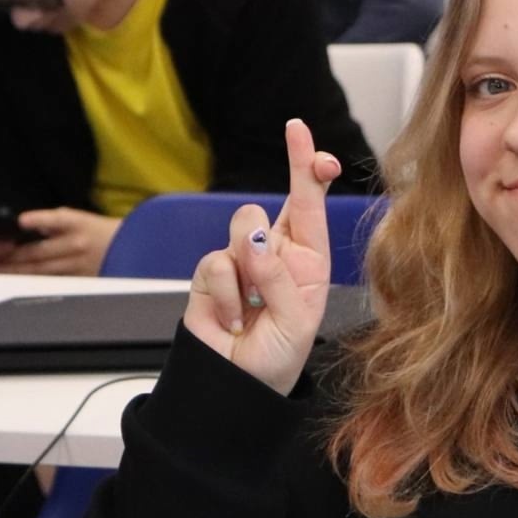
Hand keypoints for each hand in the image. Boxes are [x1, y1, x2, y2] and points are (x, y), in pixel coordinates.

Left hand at [0, 207, 122, 275]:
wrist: (134, 250)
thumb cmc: (103, 232)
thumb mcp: (80, 218)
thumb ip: (52, 222)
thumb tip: (23, 225)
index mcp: (77, 223)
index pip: (53, 220)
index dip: (36, 221)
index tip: (18, 222)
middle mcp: (77, 244)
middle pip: (38, 251)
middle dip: (11, 256)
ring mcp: (78, 264)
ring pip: (42, 269)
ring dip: (17, 271)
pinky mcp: (81, 279)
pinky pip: (52, 280)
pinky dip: (33, 281)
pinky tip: (19, 282)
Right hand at [186, 118, 339, 394]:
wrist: (238, 386)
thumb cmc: (279, 356)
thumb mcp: (296, 321)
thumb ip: (280, 278)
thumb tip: (254, 241)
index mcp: (307, 259)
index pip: (307, 201)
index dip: (304, 164)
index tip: (297, 131)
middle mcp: (275, 253)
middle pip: (263, 208)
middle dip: (260, 227)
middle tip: (262, 265)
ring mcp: (240, 262)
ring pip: (239, 231)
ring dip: (248, 272)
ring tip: (252, 310)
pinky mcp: (210, 275)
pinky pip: (216, 264)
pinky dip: (227, 297)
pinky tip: (233, 321)